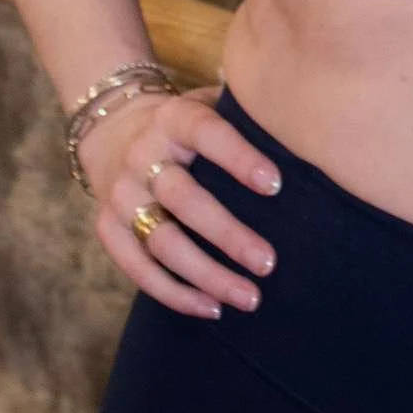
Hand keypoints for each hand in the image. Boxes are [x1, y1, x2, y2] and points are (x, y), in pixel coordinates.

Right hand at [80, 85, 282, 318]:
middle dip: (228, 235)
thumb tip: (306, 131)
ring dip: (207, 275)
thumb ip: (246, 113)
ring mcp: (120, 194)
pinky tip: (213, 308)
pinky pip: (138, 269)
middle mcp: (142, 155)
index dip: (239, 158)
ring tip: (249, 297)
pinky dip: (176, 294)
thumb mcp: (208, 103)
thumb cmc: (187, 124)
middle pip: (185, 200)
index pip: (207, 133)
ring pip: (163, 243)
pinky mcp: (106, 228)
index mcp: (174, 118)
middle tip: (269, 263)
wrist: (114, 130)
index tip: (276, 186)